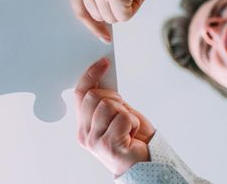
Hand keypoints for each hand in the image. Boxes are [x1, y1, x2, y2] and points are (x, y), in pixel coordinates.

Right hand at [75, 57, 154, 176]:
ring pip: (108, 105)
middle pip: (94, 96)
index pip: (80, 94)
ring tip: (128, 126)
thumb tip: (102, 75)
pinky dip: (132, 122)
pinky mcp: (110, 146)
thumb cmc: (132, 140)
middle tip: (123, 109)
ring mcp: (95, 142)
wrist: (146, 164)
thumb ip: (105, 100)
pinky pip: (122, 118)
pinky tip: (132, 134)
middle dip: (113, 97)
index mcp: (83, 126)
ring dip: (125, 112)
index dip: (90, 75)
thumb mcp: (115, 115)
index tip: (103, 62)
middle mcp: (85, 135)